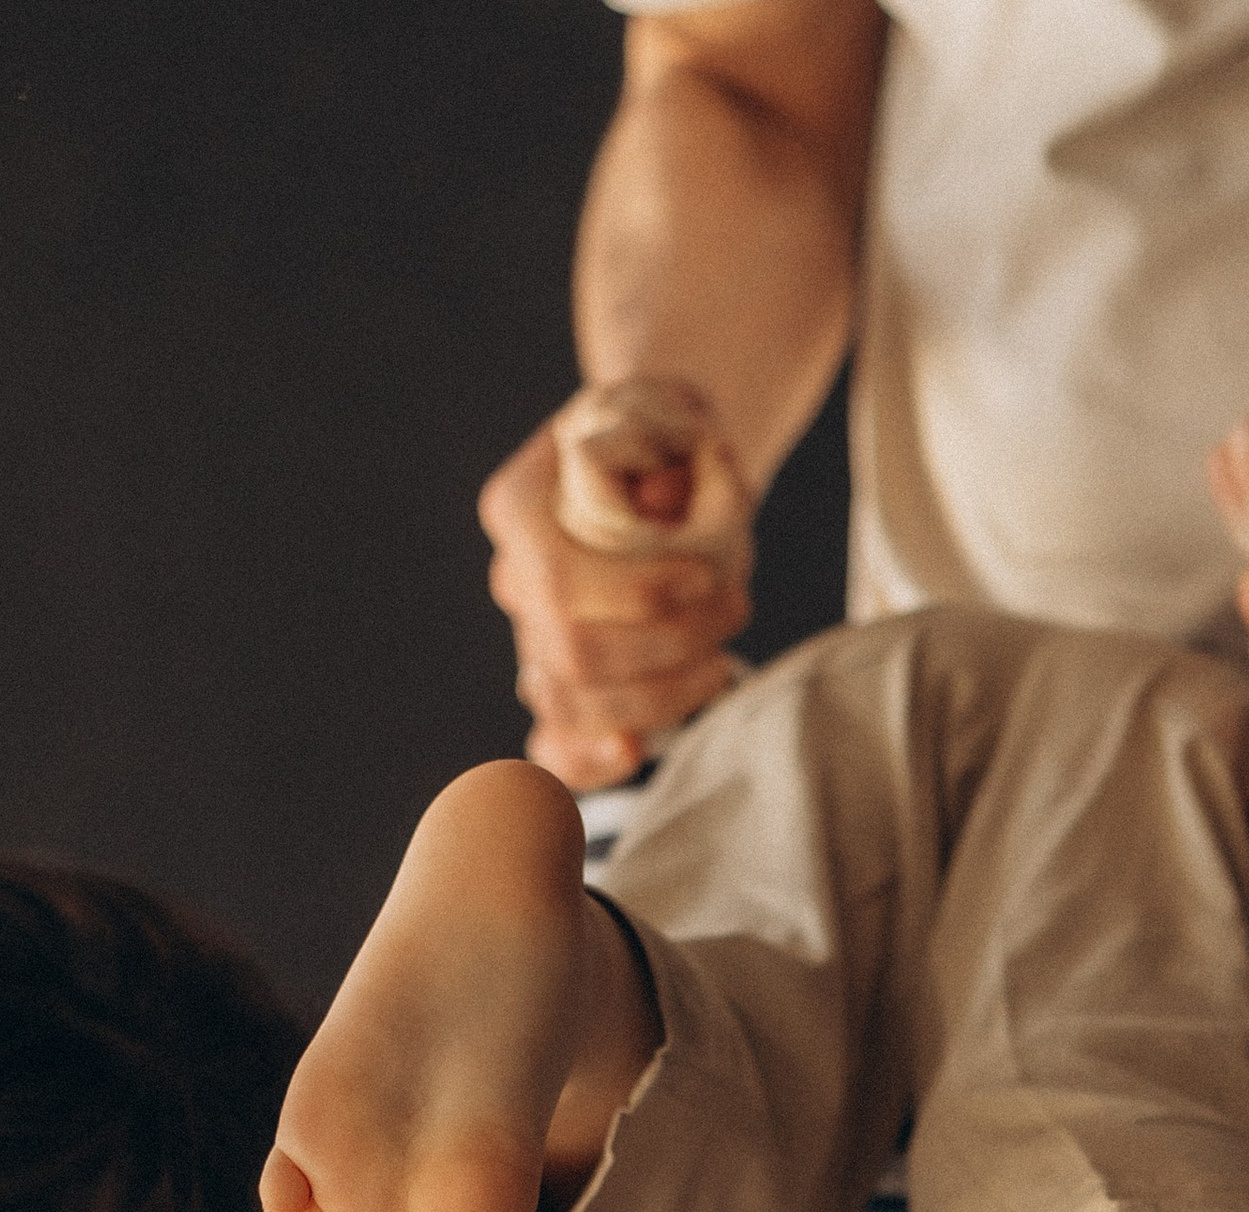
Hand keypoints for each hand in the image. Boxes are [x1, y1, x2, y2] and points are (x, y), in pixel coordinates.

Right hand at [480, 411, 753, 789]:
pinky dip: (588, 762)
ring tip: (720, 663)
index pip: (561, 581)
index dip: (638, 597)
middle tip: (736, 610)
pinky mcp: (557, 684)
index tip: (709, 579)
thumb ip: (667, 441)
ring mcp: (530, 637)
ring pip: (571, 703)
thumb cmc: (668, 435)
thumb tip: (665, 498)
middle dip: (666, 647)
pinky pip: (552, 746)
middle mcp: (513, 578)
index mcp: (520, 508)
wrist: (660, 461)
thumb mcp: (672, 412)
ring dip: (658, 698)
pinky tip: (634, 755)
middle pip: (572, 653)